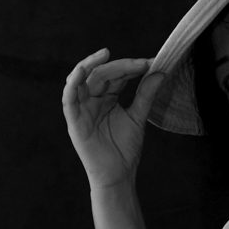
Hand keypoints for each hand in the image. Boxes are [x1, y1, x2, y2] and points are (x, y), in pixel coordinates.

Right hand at [62, 49, 165, 188]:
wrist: (118, 174)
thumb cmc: (125, 148)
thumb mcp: (138, 118)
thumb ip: (146, 95)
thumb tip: (160, 72)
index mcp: (107, 97)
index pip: (117, 75)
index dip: (132, 67)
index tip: (152, 62)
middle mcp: (92, 99)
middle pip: (102, 74)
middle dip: (121, 66)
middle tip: (140, 63)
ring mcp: (82, 109)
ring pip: (82, 80)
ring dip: (90, 65)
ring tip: (105, 54)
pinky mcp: (74, 120)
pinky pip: (68, 99)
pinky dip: (73, 83)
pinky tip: (82, 72)